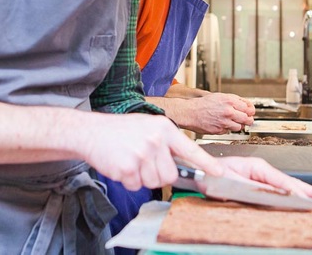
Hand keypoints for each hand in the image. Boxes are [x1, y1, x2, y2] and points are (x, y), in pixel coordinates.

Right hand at [80, 113, 222, 190]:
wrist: (91, 131)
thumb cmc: (120, 130)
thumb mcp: (148, 127)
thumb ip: (166, 142)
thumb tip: (184, 163)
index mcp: (163, 129)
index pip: (190, 149)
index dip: (206, 163)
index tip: (219, 173)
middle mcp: (155, 140)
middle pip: (170, 175)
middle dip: (158, 174)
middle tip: (144, 163)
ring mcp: (142, 153)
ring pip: (154, 182)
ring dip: (142, 178)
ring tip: (131, 161)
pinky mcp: (128, 166)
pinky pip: (136, 185)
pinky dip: (128, 180)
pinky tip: (121, 164)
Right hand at [186, 93, 254, 133]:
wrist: (190, 112)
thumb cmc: (202, 104)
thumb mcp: (219, 96)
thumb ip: (233, 100)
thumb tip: (245, 105)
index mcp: (229, 101)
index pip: (249, 108)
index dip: (250, 111)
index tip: (250, 112)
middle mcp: (229, 112)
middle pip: (247, 119)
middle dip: (248, 120)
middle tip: (246, 120)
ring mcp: (225, 122)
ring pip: (239, 127)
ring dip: (237, 125)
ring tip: (230, 121)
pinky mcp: (220, 130)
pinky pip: (229, 131)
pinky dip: (227, 128)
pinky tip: (221, 124)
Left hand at [214, 156, 311, 203]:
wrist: (200, 173)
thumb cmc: (212, 174)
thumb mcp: (229, 179)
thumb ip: (250, 186)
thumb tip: (270, 191)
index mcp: (256, 167)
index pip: (282, 181)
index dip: (296, 191)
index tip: (308, 198)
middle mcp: (261, 171)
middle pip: (289, 183)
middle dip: (308, 191)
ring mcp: (260, 178)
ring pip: (285, 187)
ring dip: (302, 194)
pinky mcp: (257, 186)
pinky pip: (277, 192)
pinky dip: (290, 197)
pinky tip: (298, 203)